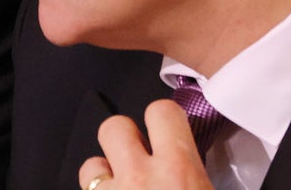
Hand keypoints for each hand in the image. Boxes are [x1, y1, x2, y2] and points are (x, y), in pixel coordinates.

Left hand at [78, 99, 211, 189]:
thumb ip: (200, 178)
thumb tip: (199, 176)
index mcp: (179, 172)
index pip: (162, 112)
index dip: (165, 118)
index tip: (169, 127)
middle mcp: (140, 180)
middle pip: (114, 127)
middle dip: (125, 139)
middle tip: (141, 160)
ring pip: (90, 166)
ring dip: (106, 176)